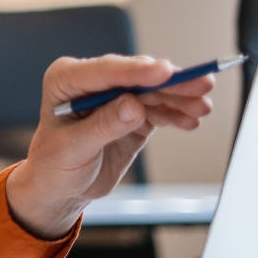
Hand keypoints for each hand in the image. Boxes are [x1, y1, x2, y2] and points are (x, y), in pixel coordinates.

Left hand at [5, 55, 214, 239]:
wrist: (60, 187)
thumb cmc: (54, 165)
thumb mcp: (74, 148)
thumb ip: (103, 125)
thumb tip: (134, 105)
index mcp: (66, 80)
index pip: (105, 71)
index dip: (136, 70)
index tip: (165, 71)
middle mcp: (91, 82)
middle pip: (136, 76)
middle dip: (169, 81)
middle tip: (201, 84)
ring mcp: (114, 96)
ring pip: (152, 91)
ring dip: (179, 98)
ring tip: (203, 107)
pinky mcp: (132, 113)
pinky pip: (157, 109)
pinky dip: (175, 114)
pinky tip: (190, 120)